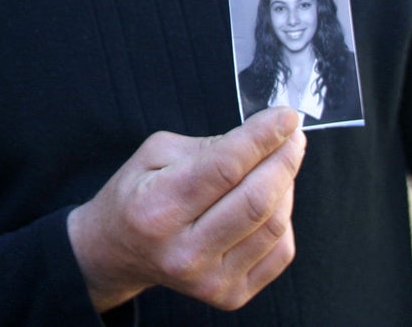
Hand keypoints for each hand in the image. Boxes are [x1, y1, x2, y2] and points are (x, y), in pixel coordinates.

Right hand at [67, 106, 305, 311]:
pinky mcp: (231, 296)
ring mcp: (210, 281)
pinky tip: (270, 199)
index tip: (286, 115)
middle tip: (293, 134)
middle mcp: (184, 253)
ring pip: (275, 226)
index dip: (261, 138)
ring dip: (286, 186)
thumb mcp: (154, 154)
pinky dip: (284, 217)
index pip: (223, 168)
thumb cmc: (137, 195)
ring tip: (278, 164)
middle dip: (284, 159)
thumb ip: (207, 146)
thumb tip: (262, 142)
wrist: (118, 252)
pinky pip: (280, 251)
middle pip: (256, 200)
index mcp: (156, 210)